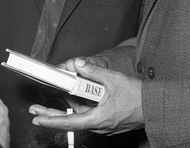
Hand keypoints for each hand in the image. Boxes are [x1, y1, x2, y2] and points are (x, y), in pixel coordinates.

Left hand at [29, 57, 143, 134]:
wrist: (154, 107)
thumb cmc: (136, 97)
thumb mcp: (113, 79)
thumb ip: (93, 71)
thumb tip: (76, 64)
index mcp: (97, 118)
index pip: (68, 122)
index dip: (50, 121)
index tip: (37, 118)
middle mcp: (98, 125)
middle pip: (70, 121)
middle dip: (51, 116)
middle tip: (35, 111)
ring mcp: (103, 125)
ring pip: (80, 116)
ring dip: (68, 107)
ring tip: (58, 94)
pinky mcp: (107, 121)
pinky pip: (90, 115)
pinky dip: (81, 107)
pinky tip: (78, 97)